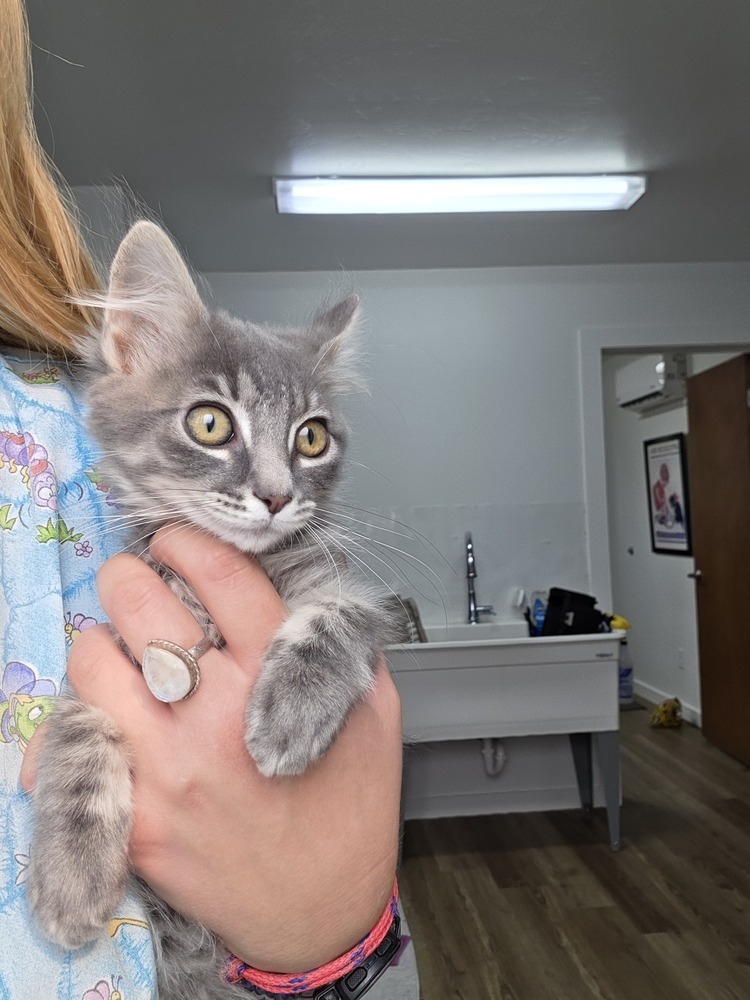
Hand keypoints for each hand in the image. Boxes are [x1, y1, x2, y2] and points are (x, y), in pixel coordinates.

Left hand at [21, 525, 401, 971]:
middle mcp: (214, 713)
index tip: (175, 541)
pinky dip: (79, 717)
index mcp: (277, 675)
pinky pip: (70, 744)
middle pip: (139, 602)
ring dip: (104, 644)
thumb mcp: (374, 706)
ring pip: (91, 660)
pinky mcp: (134, 814)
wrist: (321, 907)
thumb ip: (332, 640)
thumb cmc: (350, 804)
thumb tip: (290, 582)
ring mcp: (166, 766)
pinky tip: (109, 714)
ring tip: (124, 654)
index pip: (218, 573)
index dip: (188, 541)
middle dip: (132, 579)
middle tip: (140, 587)